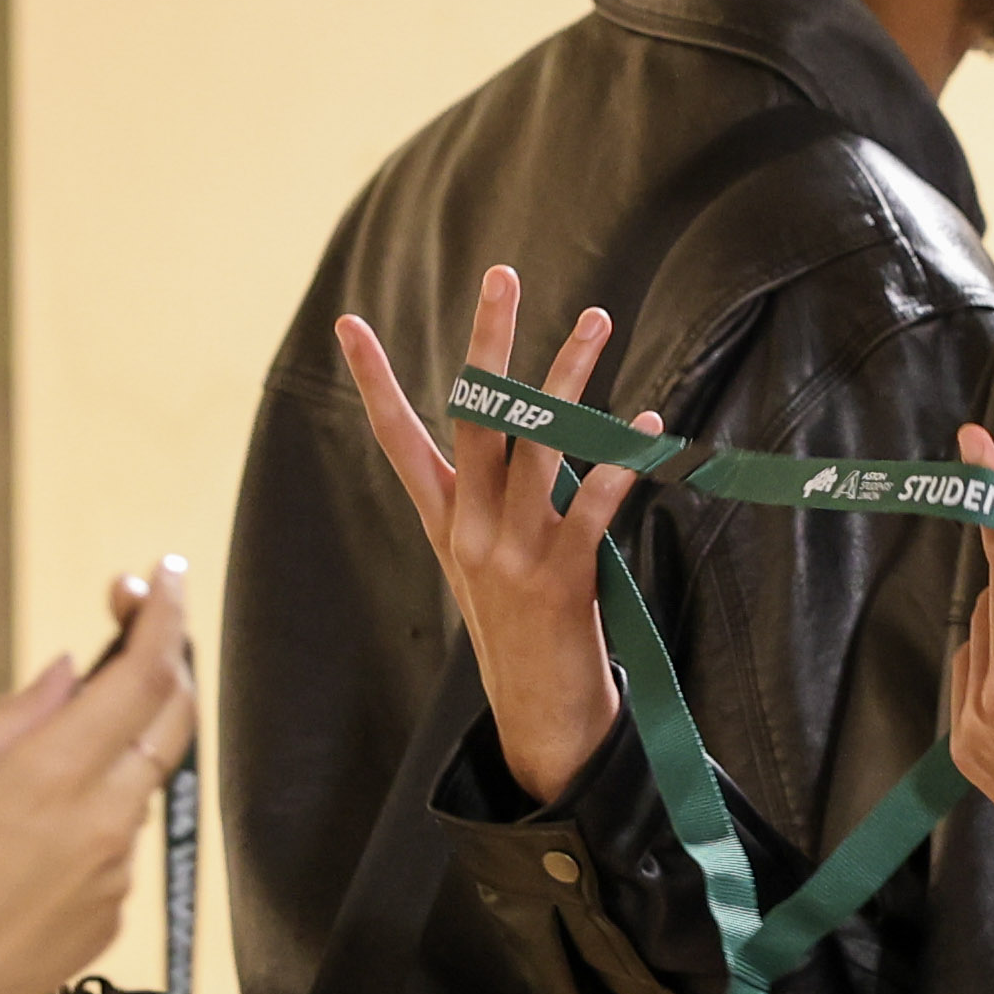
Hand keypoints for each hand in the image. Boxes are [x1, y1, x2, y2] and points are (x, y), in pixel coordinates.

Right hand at [0, 562, 196, 993]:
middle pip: (171, 720)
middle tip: (129, 627)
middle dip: (164, 662)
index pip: (142, 678)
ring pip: (140, 781)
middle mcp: (102, 825)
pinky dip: (95, 810)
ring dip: (118, 744)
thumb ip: (8, 715)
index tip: (163, 578)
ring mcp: (115, 876)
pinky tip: (29, 836)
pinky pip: (118, 839)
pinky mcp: (112, 918)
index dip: (163, 618)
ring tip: (43, 753)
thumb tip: (68, 674)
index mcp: (51, 779)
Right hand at [335, 270, 644, 807]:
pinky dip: (618, 464)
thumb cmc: (520, 631)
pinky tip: (645, 429)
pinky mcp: (559, 578)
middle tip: (502, 276)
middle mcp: (469, 531)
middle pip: (474, 416)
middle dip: (488, 341)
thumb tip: (517, 436)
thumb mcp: (486, 564)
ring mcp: (511, 554)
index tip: (348, 324)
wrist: (538, 718)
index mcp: (446, 523)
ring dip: (571, 377)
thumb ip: (493, 501)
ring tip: (596, 319)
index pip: (399, 438)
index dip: (374, 381)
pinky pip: (592, 505)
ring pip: (538, 443)